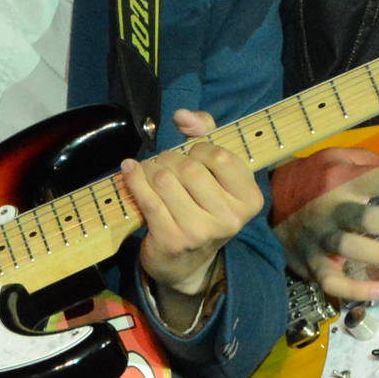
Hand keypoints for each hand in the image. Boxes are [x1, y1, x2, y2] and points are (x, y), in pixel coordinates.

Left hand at [121, 109, 264, 298]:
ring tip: (150, 171)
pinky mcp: (173, 241)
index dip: (200, 149)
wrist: (185, 261)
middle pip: (190, 168)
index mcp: (249, 199)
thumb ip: (205, 131)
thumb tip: (182, 115)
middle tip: (165, 163)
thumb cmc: (202, 204)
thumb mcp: (214, 170)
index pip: (221, 157)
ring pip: (165, 180)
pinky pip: (147, 199)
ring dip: (151, 168)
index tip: (193, 155)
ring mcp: (201, 232)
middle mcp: (230, 219)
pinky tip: (129, 170)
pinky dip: (134, 179)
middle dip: (170, 158)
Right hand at [273, 147, 378, 304]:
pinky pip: (332, 280)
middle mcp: (332, 208)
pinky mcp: (310, 262)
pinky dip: (356, 289)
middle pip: (370, 216)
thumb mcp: (346, 161)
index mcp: (343, 179)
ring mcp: (320, 238)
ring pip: (352, 248)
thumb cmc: (315, 179)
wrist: (268, 201)